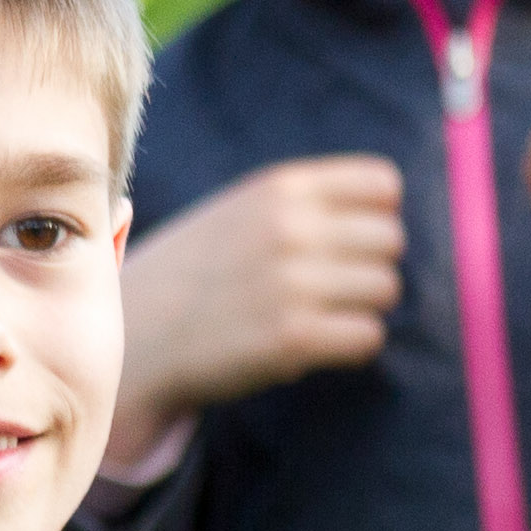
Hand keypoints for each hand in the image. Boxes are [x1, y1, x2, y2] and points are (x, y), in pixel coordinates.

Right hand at [111, 156, 403, 451]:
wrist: (139, 335)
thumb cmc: (198, 274)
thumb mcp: (242, 212)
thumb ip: (305, 203)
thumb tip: (388, 215)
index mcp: (280, 188)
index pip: (383, 185)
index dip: (377, 217)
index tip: (350, 243)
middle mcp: (290, 227)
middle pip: (391, 241)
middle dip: (371, 267)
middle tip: (334, 288)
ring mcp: (293, 283)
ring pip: (386, 289)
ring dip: (363, 307)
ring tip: (321, 315)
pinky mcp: (294, 338)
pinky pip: (369, 337)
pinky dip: (352, 345)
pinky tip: (317, 344)